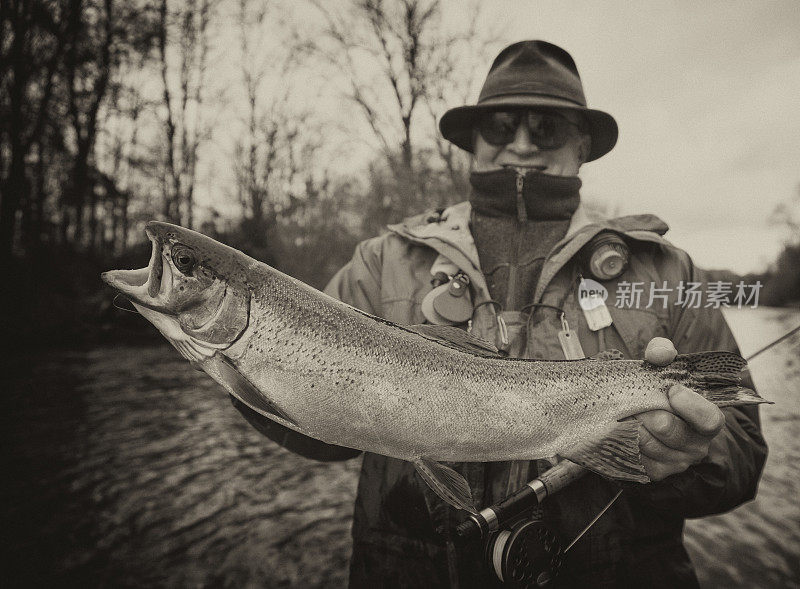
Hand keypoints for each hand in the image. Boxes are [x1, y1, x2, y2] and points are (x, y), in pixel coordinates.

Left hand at [635, 338, 725, 480]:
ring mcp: (674, 461)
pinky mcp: (653, 471)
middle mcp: (695, 444)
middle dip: (650, 415)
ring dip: (632, 426)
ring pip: (649, 445)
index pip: (709, 419)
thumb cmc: (659, 389)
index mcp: (706, 419)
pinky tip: (618, 429)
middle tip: (637, 405)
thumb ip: (662, 353)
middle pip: (673, 433)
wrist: (645, 416)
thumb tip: (660, 353)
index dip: (691, 406)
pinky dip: (622, 441)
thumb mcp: (663, 367)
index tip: (672, 390)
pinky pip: (634, 458)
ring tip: (624, 413)